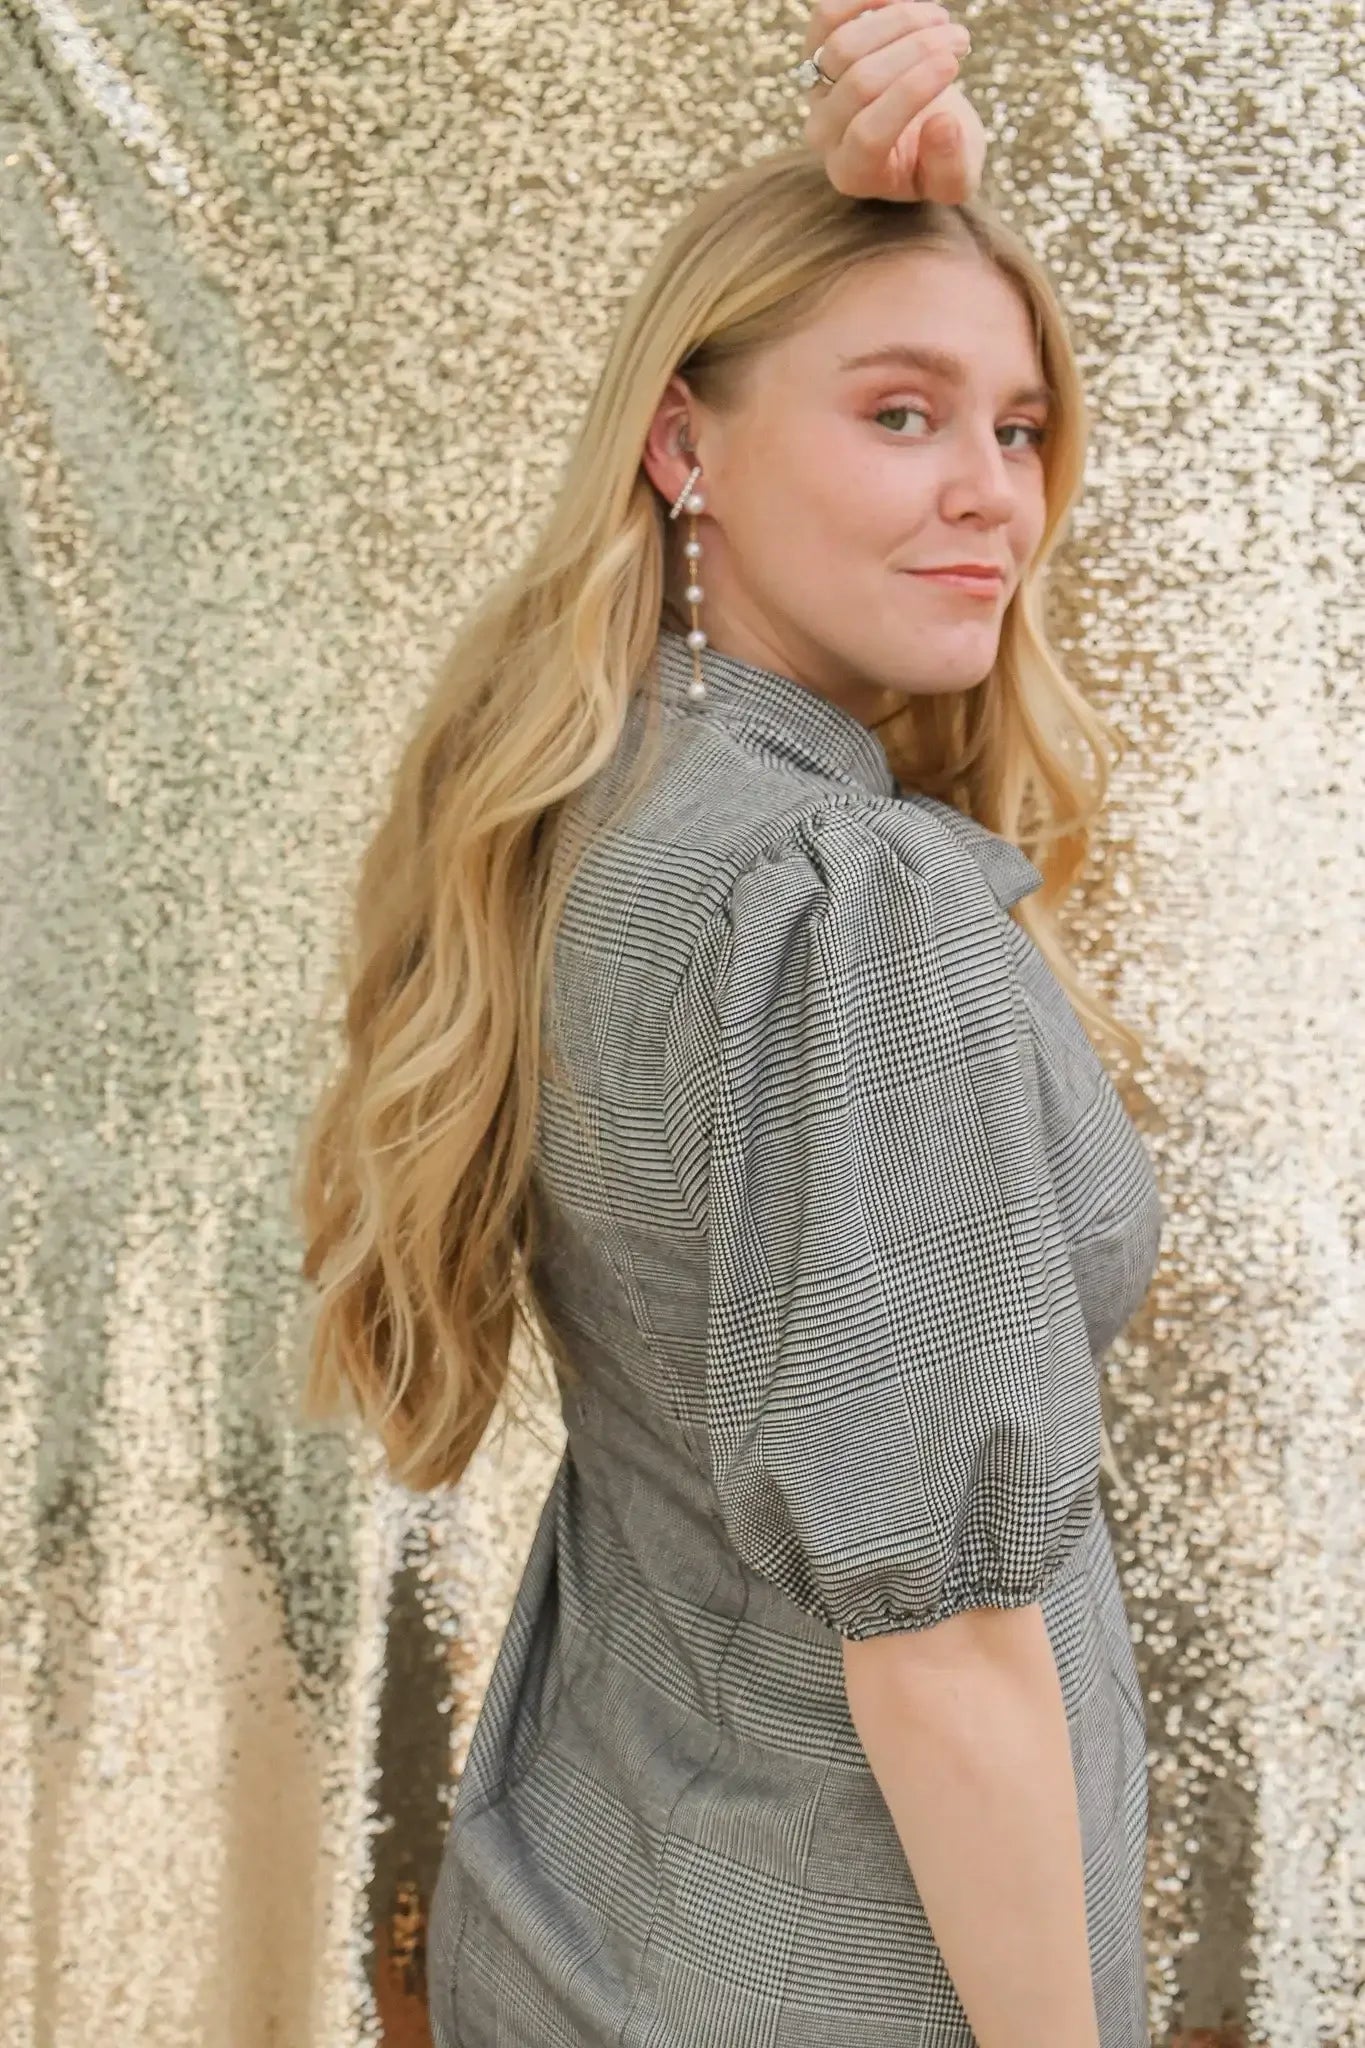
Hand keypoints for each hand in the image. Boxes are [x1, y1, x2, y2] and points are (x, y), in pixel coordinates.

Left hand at [799, 1, 987, 203]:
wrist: (914, 128)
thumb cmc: (935, 156)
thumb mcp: (955, 179)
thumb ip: (951, 168)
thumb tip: (944, 125)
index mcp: (853, 174)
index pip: (869, 133)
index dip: (911, 93)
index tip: (952, 64)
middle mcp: (824, 135)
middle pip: (860, 82)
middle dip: (916, 51)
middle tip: (959, 38)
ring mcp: (815, 91)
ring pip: (844, 44)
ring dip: (900, 20)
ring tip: (941, 18)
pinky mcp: (816, 52)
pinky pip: (827, 16)